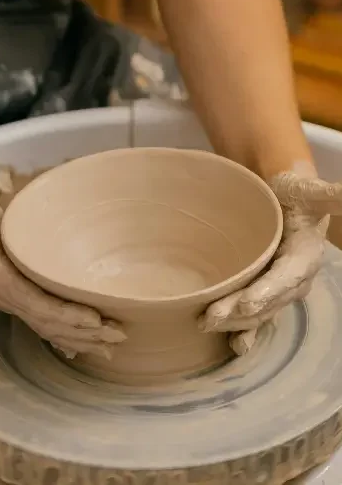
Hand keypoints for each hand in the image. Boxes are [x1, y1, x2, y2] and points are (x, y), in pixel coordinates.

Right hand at [0, 166, 125, 358]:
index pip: (35, 303)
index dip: (65, 315)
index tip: (95, 319)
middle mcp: (5, 295)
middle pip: (47, 323)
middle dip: (82, 333)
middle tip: (118, 336)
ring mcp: (12, 297)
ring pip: (48, 326)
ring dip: (80, 338)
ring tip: (111, 345)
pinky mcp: (19, 292)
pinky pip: (44, 319)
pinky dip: (66, 333)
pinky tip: (85, 344)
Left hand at [199, 164, 336, 353]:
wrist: (289, 203)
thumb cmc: (295, 194)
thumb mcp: (311, 192)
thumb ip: (331, 195)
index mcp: (305, 257)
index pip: (286, 278)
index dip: (268, 291)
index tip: (247, 301)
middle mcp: (294, 279)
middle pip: (267, 300)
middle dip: (241, 312)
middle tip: (211, 316)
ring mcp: (279, 290)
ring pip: (258, 312)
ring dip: (235, 322)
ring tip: (207, 324)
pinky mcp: (265, 293)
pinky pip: (257, 317)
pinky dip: (244, 332)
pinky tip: (232, 345)